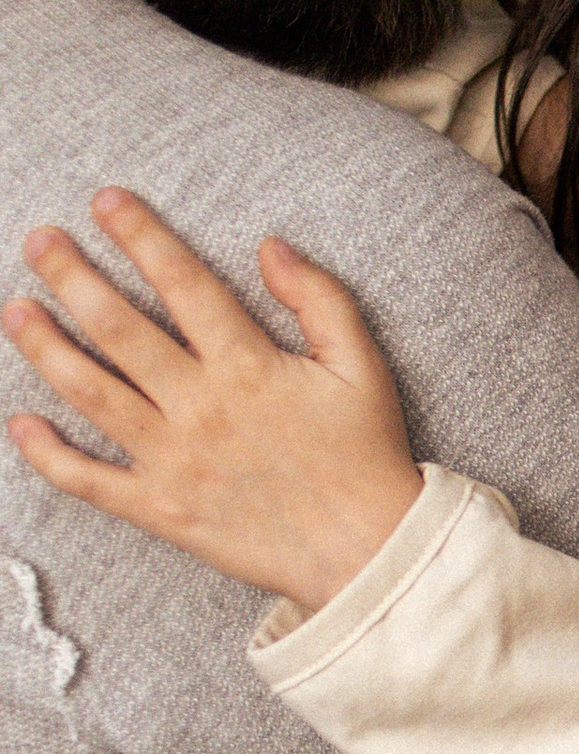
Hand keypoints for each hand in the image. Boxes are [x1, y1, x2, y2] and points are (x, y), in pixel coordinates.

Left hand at [4, 191, 422, 617]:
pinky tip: (19, 423)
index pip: (182, 283)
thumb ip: (319, 299)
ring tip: (16, 310)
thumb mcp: (362, 365)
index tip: (106, 201)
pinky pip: (89, 479)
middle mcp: (200, 407)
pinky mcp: (160, 509)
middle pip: (119, 328)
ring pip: (91, 393)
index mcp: (248, 366)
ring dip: (46, 348)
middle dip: (72, 277)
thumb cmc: (366, 455)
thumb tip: (270, 246)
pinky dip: (48, 453)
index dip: (140, 235)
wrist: (368, 552)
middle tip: (39, 241)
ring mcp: (173, 460)